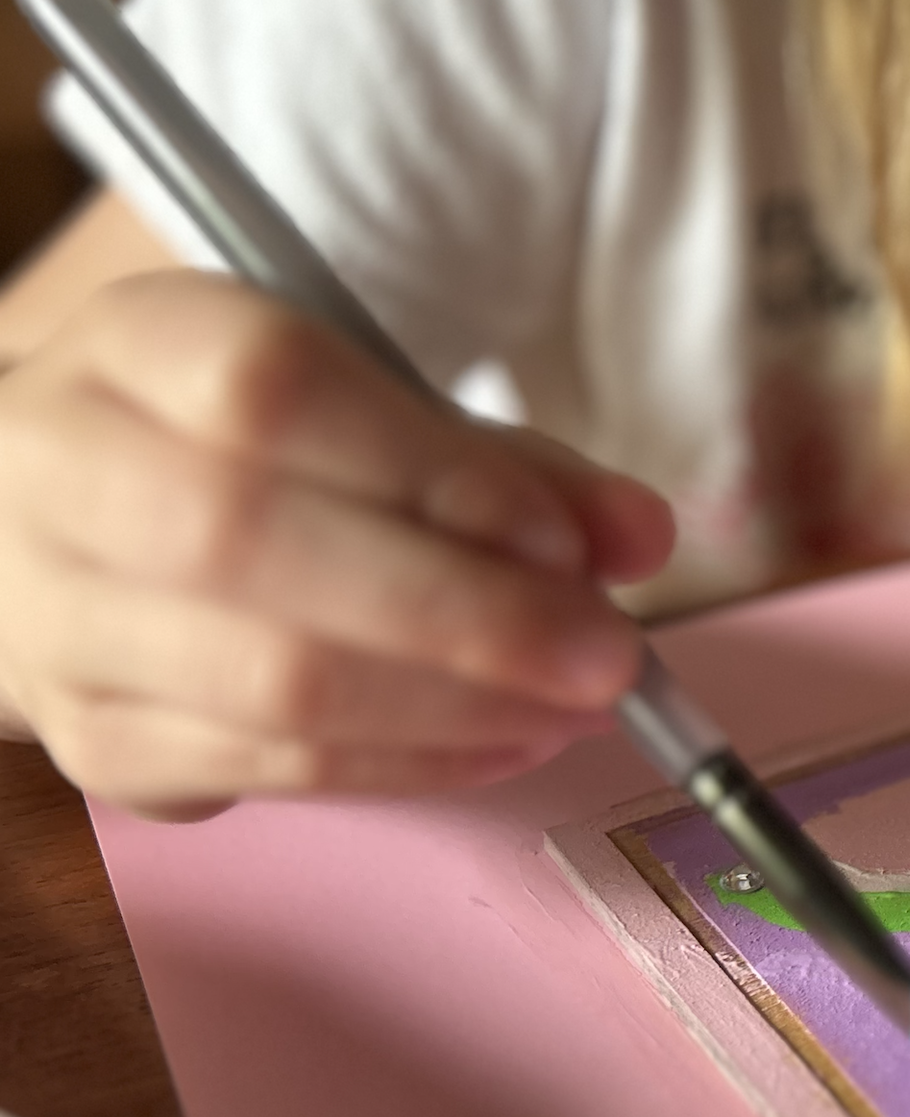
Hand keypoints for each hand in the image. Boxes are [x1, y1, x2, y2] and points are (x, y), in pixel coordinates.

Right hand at [0, 272, 673, 819]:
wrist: (63, 536)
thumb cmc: (251, 463)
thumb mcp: (368, 416)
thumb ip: (507, 467)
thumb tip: (640, 534)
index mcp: (134, 346)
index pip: (272, 392)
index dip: (437, 473)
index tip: (565, 541)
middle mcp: (63, 473)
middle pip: (256, 544)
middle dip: (468, 613)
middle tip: (610, 656)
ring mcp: (61, 620)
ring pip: (268, 680)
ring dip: (460, 706)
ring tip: (579, 705)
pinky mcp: (95, 740)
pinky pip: (270, 770)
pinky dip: (415, 764)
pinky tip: (507, 743)